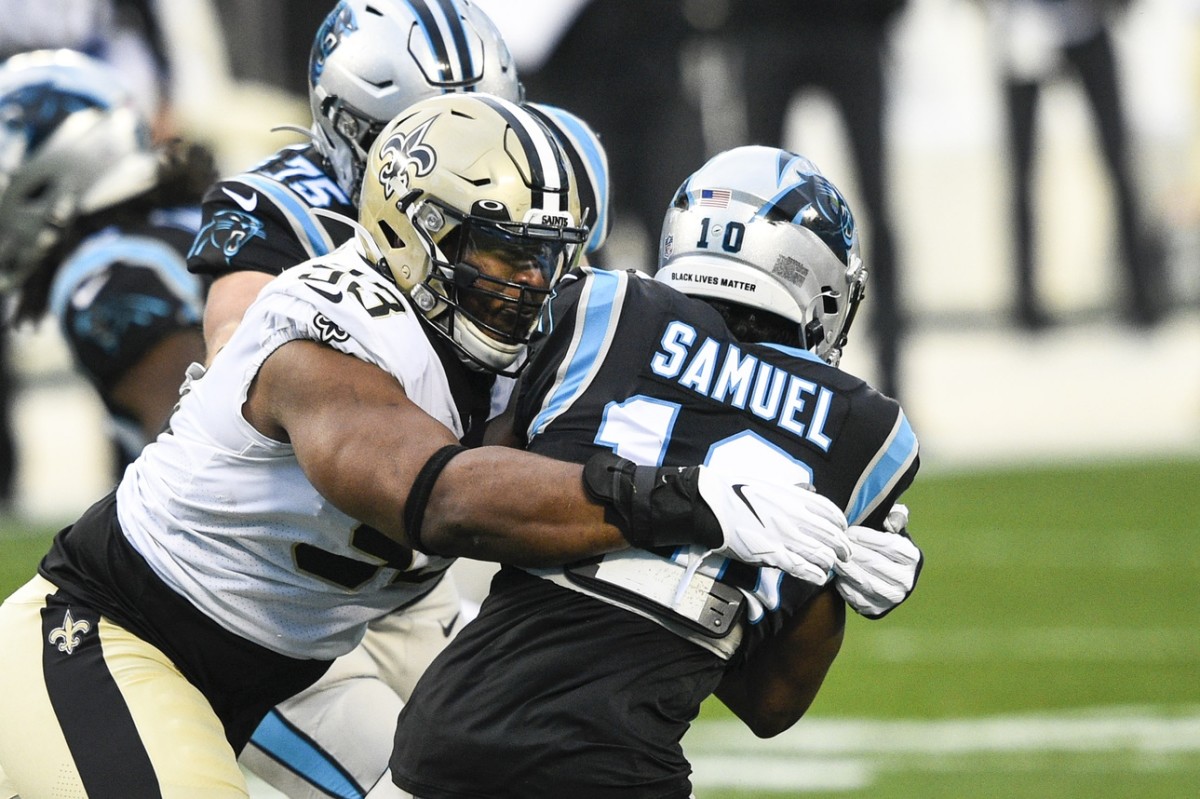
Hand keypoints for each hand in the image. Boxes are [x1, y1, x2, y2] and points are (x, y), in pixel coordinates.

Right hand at [696, 470, 849, 584]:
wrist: (713, 507)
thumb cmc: (738, 493)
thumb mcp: (771, 484)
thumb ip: (794, 491)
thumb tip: (810, 490)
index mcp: (796, 498)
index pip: (831, 513)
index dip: (841, 525)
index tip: (842, 531)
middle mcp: (795, 517)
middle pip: (832, 536)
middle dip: (842, 547)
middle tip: (844, 554)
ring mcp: (785, 537)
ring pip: (822, 554)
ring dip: (830, 562)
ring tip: (830, 566)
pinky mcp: (773, 555)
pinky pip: (803, 568)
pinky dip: (816, 575)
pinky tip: (819, 577)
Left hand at [833, 514, 922, 618]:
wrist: (887, 579)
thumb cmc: (885, 547)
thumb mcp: (893, 530)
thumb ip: (894, 518)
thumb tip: (890, 521)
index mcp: (912, 557)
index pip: (890, 546)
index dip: (867, 538)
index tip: (850, 531)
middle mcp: (906, 580)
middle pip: (875, 564)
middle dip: (853, 552)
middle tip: (837, 544)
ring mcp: (893, 597)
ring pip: (865, 582)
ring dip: (846, 569)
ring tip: (835, 558)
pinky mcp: (877, 609)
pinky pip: (856, 598)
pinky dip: (844, 586)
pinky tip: (838, 575)